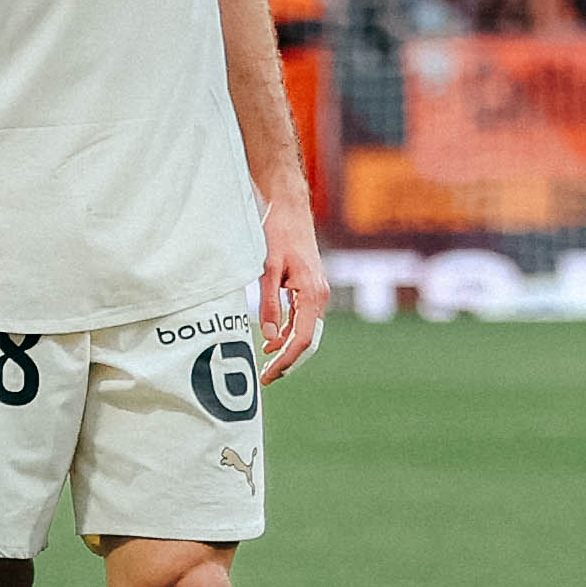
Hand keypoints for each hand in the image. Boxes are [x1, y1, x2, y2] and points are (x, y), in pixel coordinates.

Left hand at [254, 206, 325, 381]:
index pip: (302, 340)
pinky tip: (272, 341)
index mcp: (312, 294)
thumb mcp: (267, 270)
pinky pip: (303, 320)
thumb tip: (270, 339)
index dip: (286, 361)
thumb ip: (269, 305)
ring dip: (287, 349)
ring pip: (306, 332)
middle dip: (288, 362)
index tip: (268, 375)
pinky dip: (289, 334)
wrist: (290, 208)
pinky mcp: (310, 289)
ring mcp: (316, 293)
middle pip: (308, 341)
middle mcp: (319, 297)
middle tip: (267, 378)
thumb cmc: (278, 234)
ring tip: (266, 363)